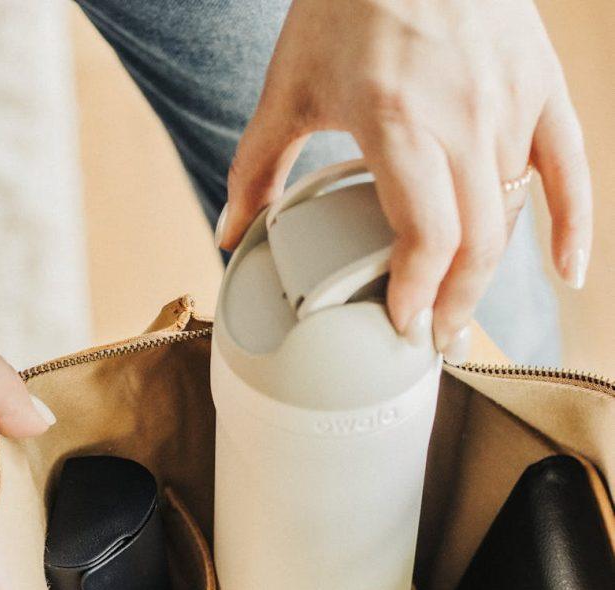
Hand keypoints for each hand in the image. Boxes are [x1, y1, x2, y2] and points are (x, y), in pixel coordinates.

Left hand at [217, 0, 590, 355]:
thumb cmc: (346, 1)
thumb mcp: (289, 86)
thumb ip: (257, 167)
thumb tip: (230, 233)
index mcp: (399, 122)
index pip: (427, 235)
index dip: (419, 293)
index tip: (403, 326)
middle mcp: (463, 117)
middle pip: (477, 242)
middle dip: (456, 304)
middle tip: (436, 342)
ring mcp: (508, 102)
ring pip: (512, 214)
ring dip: (489, 271)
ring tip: (464, 309)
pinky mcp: (540, 85)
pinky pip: (569, 167)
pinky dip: (573, 223)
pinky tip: (569, 271)